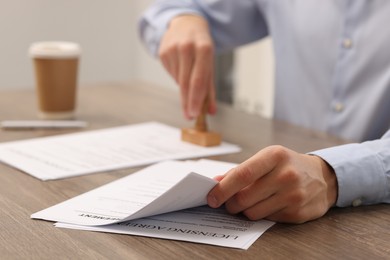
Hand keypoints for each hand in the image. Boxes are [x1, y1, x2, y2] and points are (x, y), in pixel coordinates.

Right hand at [159, 15, 216, 119]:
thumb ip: (210, 88)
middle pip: (186, 83)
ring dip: (184, 86)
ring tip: (189, 73)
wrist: (187, 24)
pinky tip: (181, 65)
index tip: (194, 114)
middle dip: (187, 102)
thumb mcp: (210, 63)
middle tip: (188, 115)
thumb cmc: (201, 46)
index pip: (198, 80)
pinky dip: (177, 76)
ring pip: (178, 80)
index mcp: (204, 49)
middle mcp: (187, 47)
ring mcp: (173, 48)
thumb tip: (210, 111)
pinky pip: (171, 73)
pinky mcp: (162, 51)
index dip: (195, 100)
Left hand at [207, 145, 337, 222]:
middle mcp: (286, 175)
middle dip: (230, 203)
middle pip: (244, 198)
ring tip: (250, 201)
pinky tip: (269, 204)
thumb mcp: (267, 159)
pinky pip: (267, 219)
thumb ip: (241, 170)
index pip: (243, 174)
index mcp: (275, 156)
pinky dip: (262, 214)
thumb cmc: (287, 165)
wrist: (323, 177)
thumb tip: (216, 183)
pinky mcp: (298, 213)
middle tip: (229, 202)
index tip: (211, 198)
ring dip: (245, 210)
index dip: (223, 188)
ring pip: (253, 212)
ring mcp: (294, 195)